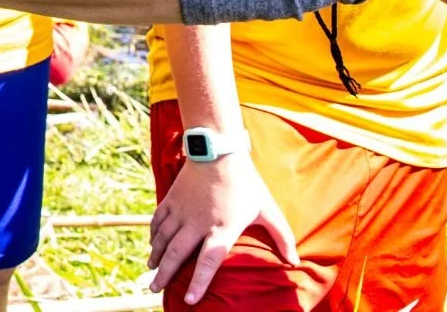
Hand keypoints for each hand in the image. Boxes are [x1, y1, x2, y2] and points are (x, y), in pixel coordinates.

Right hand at [148, 143, 297, 304]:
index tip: (188, 300)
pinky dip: (153, 235)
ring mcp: (182, 211)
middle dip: (164, 274)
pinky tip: (152, 244)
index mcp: (221, 229)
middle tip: (154, 289)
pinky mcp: (172, 199)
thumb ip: (282, 237)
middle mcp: (197, 223)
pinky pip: (158, 221)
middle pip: (176, 254)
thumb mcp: (267, 209)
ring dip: (155, 257)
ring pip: (163, 239)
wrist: (217, 150)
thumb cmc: (245, 182)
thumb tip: (295, 262)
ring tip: (151, 270)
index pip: (208, 262)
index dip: (198, 282)